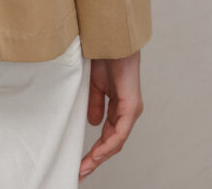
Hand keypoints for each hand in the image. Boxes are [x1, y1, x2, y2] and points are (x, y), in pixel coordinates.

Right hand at [78, 49, 143, 180]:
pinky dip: (108, 145)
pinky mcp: (131, 106)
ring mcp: (131, 110)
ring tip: (85, 167)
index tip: (80, 162)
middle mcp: (127, 112)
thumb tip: (93, 123)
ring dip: (100, 156)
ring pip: (116, 142)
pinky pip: (120, 132)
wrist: (111, 40)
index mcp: (118, 106)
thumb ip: (95, 104)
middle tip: (80, 171)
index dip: (95, 150)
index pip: (107, 135)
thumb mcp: (95, 85)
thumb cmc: (104, 56)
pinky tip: (98, 153)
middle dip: (95, 159)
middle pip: (112, 143)